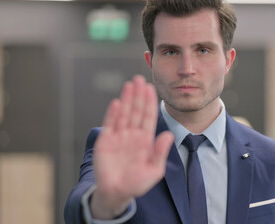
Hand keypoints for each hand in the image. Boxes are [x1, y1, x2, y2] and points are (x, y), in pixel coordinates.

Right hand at [90, 75, 173, 218]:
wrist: (116, 194)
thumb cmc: (136, 183)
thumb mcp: (154, 170)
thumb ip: (160, 152)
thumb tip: (168, 135)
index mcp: (145, 140)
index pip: (148, 117)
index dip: (150, 102)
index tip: (151, 89)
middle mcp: (132, 135)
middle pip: (136, 111)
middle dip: (138, 95)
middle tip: (140, 79)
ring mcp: (119, 136)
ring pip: (124, 113)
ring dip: (127, 99)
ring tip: (130, 85)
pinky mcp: (105, 141)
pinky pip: (110, 124)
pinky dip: (113, 114)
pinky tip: (117, 103)